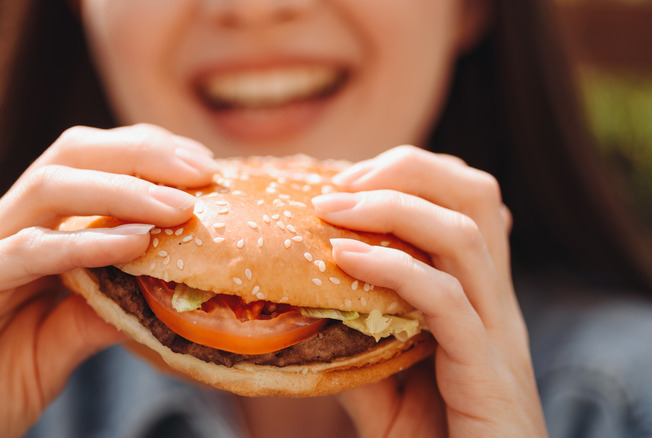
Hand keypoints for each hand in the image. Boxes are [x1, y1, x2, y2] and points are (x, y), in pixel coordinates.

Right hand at [0, 124, 216, 436]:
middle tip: (202, 170)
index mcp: (26, 231)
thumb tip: (165, 286)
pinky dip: (81, 244)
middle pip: (70, 155)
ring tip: (181, 206)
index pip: (88, 164)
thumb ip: (102, 307)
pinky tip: (132, 244)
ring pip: (48, 189)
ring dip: (122, 190)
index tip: (205, 168)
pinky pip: (21, 255)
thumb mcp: (60, 341)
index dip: (147, 155)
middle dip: (141, 153)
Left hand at [312, 146, 545, 436]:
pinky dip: (393, 268)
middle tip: (340, 182)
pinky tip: (346, 259)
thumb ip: (356, 353)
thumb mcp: (387, 393)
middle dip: (407, 169)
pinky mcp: (486, 371)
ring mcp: (496, 334)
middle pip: (476, 195)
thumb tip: (303, 318)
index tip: (343, 183)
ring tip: (331, 209)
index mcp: (477, 297)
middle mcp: (494, 303)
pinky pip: (446, 299)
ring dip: (393, 206)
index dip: (408, 175)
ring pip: (465, 233)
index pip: (463, 203)